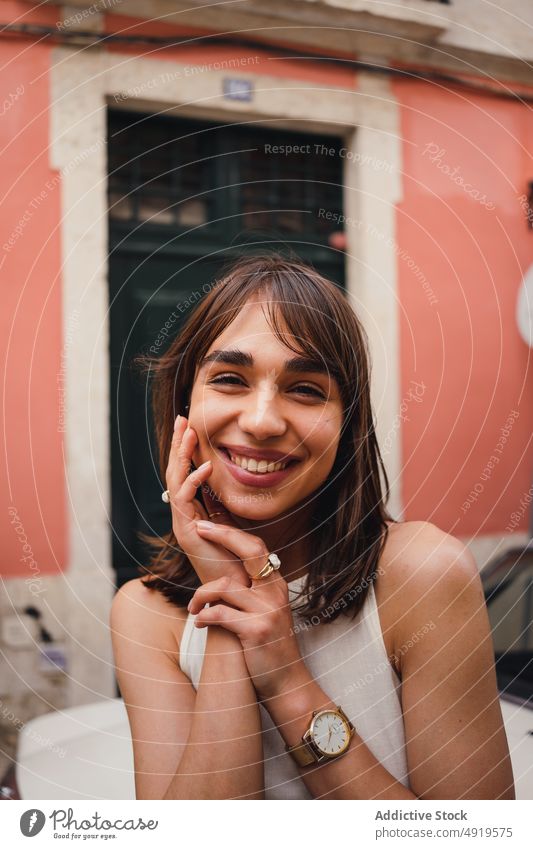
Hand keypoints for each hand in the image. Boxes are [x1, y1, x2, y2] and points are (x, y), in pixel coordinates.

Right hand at [165, 415, 246, 586]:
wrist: (236, 591)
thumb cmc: (237, 561)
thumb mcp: (231, 525)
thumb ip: (222, 505)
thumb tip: (222, 482)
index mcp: (193, 512)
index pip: (186, 473)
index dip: (187, 449)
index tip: (190, 426)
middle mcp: (184, 515)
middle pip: (176, 472)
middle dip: (179, 444)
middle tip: (183, 420)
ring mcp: (182, 523)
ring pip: (176, 482)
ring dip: (182, 455)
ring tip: (190, 433)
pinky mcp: (186, 532)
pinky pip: (185, 500)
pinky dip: (195, 481)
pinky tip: (207, 466)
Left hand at [188, 522, 306, 700]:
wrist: (286, 680)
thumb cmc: (267, 644)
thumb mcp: (263, 610)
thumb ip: (249, 590)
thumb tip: (222, 572)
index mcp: (274, 583)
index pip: (255, 546)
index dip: (230, 532)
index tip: (207, 523)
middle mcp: (274, 591)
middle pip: (249, 550)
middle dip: (222, 535)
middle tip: (199, 529)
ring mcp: (267, 610)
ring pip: (225, 585)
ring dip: (201, 595)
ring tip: (193, 609)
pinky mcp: (257, 630)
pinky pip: (221, 614)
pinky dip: (205, 617)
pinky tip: (201, 623)